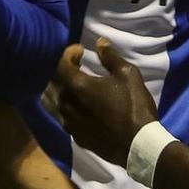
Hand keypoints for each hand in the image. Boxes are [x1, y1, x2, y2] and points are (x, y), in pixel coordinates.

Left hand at [50, 39, 157, 168]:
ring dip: (59, 88)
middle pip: (51, 80)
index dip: (68, 53)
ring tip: (74, 86)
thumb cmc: (134, 107)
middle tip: (78, 65)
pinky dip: (64, 106)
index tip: (82, 51)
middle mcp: (65, 103)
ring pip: (50, 101)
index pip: (59, 62)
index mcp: (77, 86)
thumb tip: (100, 43)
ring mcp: (67, 122)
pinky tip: (79, 106)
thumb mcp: (128, 75)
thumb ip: (111, 57)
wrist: (137, 146)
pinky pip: (60, 117)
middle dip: (62, 69)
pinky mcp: (73, 136)